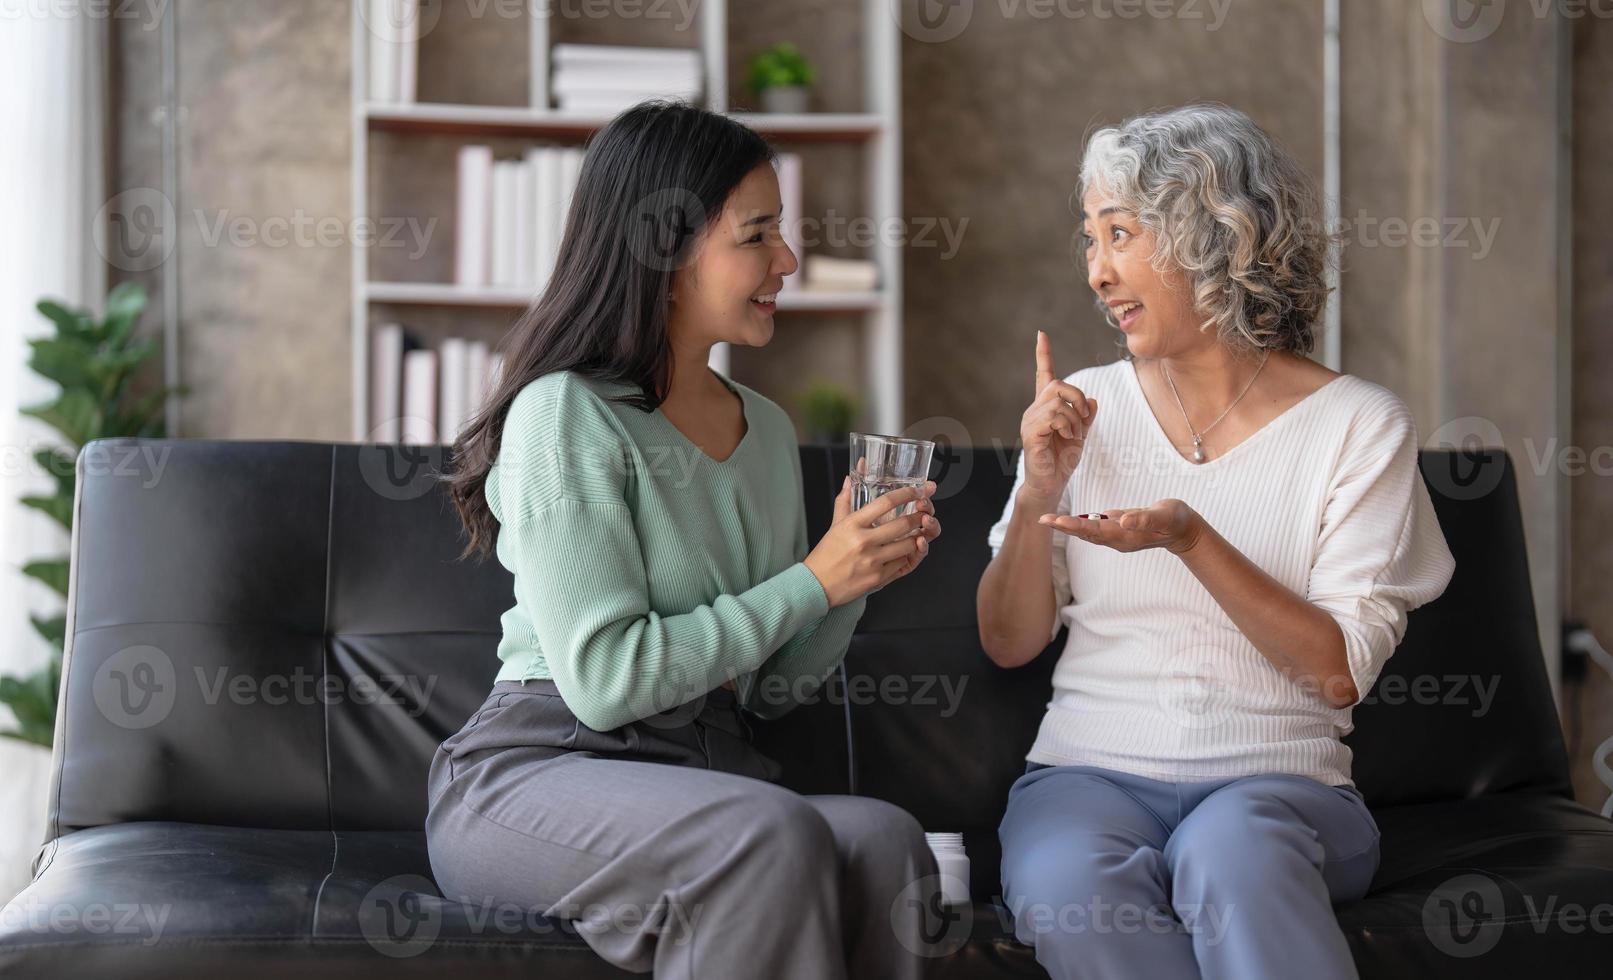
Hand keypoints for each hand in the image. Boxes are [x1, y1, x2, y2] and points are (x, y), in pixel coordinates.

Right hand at [804, 479, 939, 606]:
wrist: (816, 585)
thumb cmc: (825, 555)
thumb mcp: (834, 525)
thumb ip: (844, 501)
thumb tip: (849, 480)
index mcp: (853, 524)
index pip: (886, 502)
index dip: (906, 494)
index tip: (916, 492)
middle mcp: (864, 541)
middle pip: (903, 523)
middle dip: (919, 516)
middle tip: (925, 512)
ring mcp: (872, 561)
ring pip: (908, 545)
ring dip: (917, 538)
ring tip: (918, 532)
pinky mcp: (878, 578)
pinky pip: (902, 563)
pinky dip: (907, 556)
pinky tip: (906, 551)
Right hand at [1020, 330, 1095, 506]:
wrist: (1051, 485)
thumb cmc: (1062, 461)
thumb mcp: (1081, 435)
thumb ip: (1086, 417)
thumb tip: (1093, 401)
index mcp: (1046, 407)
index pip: (1044, 375)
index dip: (1043, 354)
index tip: (1041, 334)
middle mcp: (1034, 410)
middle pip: (1059, 385)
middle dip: (1078, 397)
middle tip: (1084, 418)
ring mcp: (1030, 421)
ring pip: (1058, 402)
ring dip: (1075, 418)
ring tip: (1074, 434)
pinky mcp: (1031, 433)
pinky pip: (1054, 417)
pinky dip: (1067, 426)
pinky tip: (1067, 437)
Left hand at [1039, 498, 1203, 555]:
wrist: (1183, 530)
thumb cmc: (1176, 520)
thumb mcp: (1164, 516)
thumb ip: (1146, 519)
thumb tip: (1124, 520)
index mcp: (1125, 535)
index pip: (1094, 530)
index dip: (1074, 525)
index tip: (1057, 521)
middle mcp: (1117, 538)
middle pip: (1086, 533)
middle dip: (1064, 527)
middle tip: (1042, 519)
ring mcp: (1117, 536)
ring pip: (1088, 531)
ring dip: (1068, 526)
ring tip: (1048, 520)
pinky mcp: (1119, 529)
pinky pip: (1095, 527)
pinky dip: (1080, 523)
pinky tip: (1068, 520)